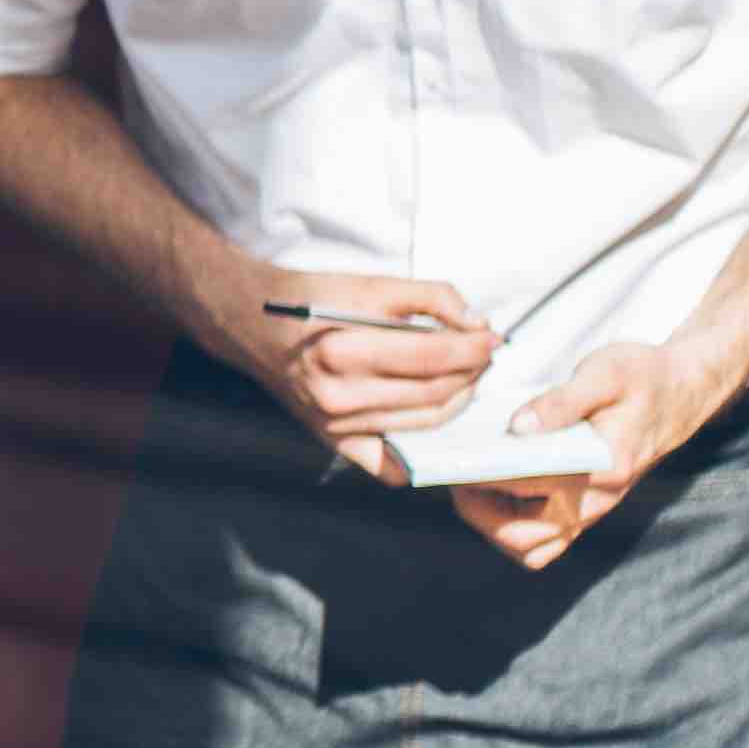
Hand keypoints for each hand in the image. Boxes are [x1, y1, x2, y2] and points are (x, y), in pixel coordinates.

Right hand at [235, 268, 493, 476]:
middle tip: (484, 355)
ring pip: (423, 423)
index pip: (433, 355)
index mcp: (342, 350)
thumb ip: (429, 297)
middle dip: (472, 373)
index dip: (474, 347)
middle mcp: (337, 395)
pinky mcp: (335, 442)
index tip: (494, 338)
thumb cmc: (309, 300)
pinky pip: (391, 463)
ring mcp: (336, 425)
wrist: (254, 325)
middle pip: (434, 393)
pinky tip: (434, 420)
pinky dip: (420, 450)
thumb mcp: (369, 284)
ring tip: (467, 377)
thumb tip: (477, 323)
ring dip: (458, 401)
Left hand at [450, 334, 711, 570]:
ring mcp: (591, 510)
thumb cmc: (642, 377)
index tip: (454, 461)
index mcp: (603, 467)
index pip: (528, 485)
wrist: (681, 390)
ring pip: (533, 548)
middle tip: (455, 476)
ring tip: (469, 485)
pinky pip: (543, 539)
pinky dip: (512, 527)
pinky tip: (492, 491)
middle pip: (526, 538)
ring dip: (494, 527)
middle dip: (480, 515)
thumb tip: (517, 427)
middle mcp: (597, 500)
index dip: (482, 477)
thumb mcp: (606, 372)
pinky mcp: (584, 509)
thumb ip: (561, 401)